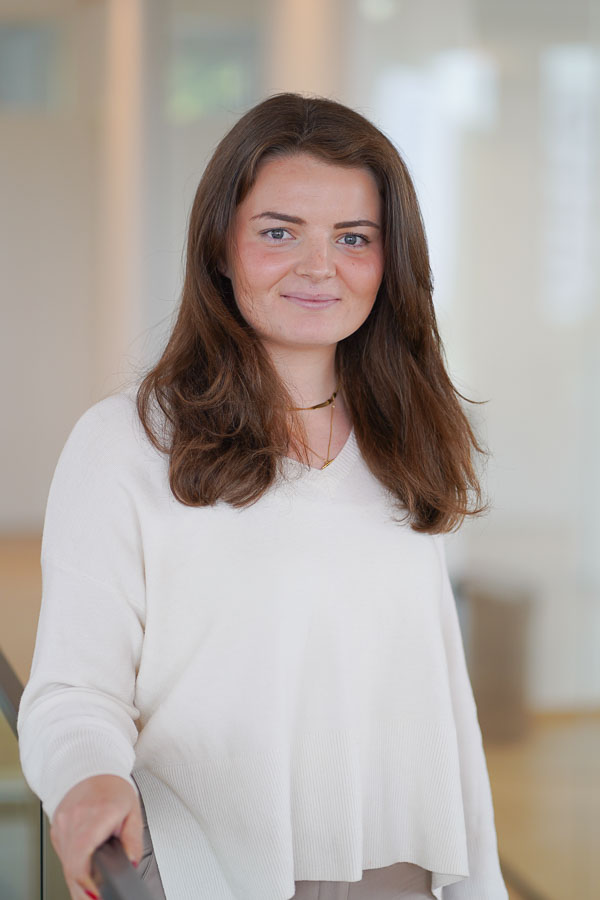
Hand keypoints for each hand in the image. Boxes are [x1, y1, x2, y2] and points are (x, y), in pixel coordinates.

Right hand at [50, 774, 142, 899]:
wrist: (91, 768)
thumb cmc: (113, 788)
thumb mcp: (132, 811)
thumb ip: (133, 840)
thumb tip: (131, 863)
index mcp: (94, 815)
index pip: (81, 856)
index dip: (87, 882)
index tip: (98, 893)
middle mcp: (73, 820)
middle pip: (72, 868)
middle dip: (85, 889)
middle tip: (99, 897)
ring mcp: (62, 825)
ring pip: (66, 865)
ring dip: (79, 880)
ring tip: (94, 888)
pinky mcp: (57, 830)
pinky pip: (64, 856)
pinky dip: (74, 866)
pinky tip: (85, 869)